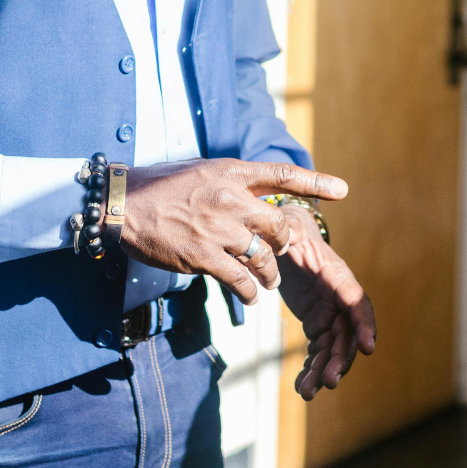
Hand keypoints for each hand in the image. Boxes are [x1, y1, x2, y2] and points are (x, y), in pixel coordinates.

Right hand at [121, 159, 346, 307]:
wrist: (123, 204)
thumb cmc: (162, 187)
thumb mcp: (203, 172)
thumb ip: (232, 184)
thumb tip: (254, 198)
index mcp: (231, 173)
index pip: (281, 175)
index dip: (315, 183)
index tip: (343, 191)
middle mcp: (230, 199)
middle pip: (279, 225)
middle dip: (285, 243)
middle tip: (280, 252)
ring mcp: (218, 229)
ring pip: (263, 256)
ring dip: (270, 274)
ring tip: (267, 282)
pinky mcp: (204, 256)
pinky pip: (240, 279)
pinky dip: (249, 291)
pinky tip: (249, 296)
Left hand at [276, 205, 375, 399]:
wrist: (287, 240)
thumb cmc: (290, 230)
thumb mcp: (288, 227)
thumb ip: (287, 234)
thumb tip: (280, 240)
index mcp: (337, 275)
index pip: (356, 302)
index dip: (364, 325)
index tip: (368, 348)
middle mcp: (339, 298)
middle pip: (347, 334)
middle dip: (340, 359)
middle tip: (328, 382)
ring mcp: (330, 313)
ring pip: (332, 348)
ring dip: (323, 371)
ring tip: (308, 392)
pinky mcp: (317, 323)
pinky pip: (317, 351)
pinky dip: (311, 369)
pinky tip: (301, 387)